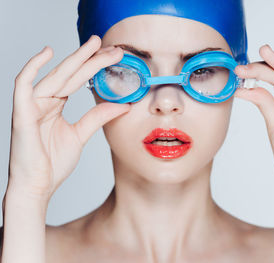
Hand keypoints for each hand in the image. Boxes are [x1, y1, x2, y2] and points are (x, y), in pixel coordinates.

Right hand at [8, 35, 129, 200]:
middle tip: (112, 47)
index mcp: (56, 105)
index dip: (95, 67)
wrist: (38, 186)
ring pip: (55, 75)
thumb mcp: (81, 135)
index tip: (114, 57)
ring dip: (75, 59)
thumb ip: (98, 117)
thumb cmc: (53, 163)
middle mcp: (44, 101)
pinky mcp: (21, 113)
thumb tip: (123, 104)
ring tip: (95, 45)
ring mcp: (32, 105)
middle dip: (91, 58)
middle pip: (70, 74)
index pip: (77, 80)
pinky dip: (32, 67)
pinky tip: (48, 53)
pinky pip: (23, 84)